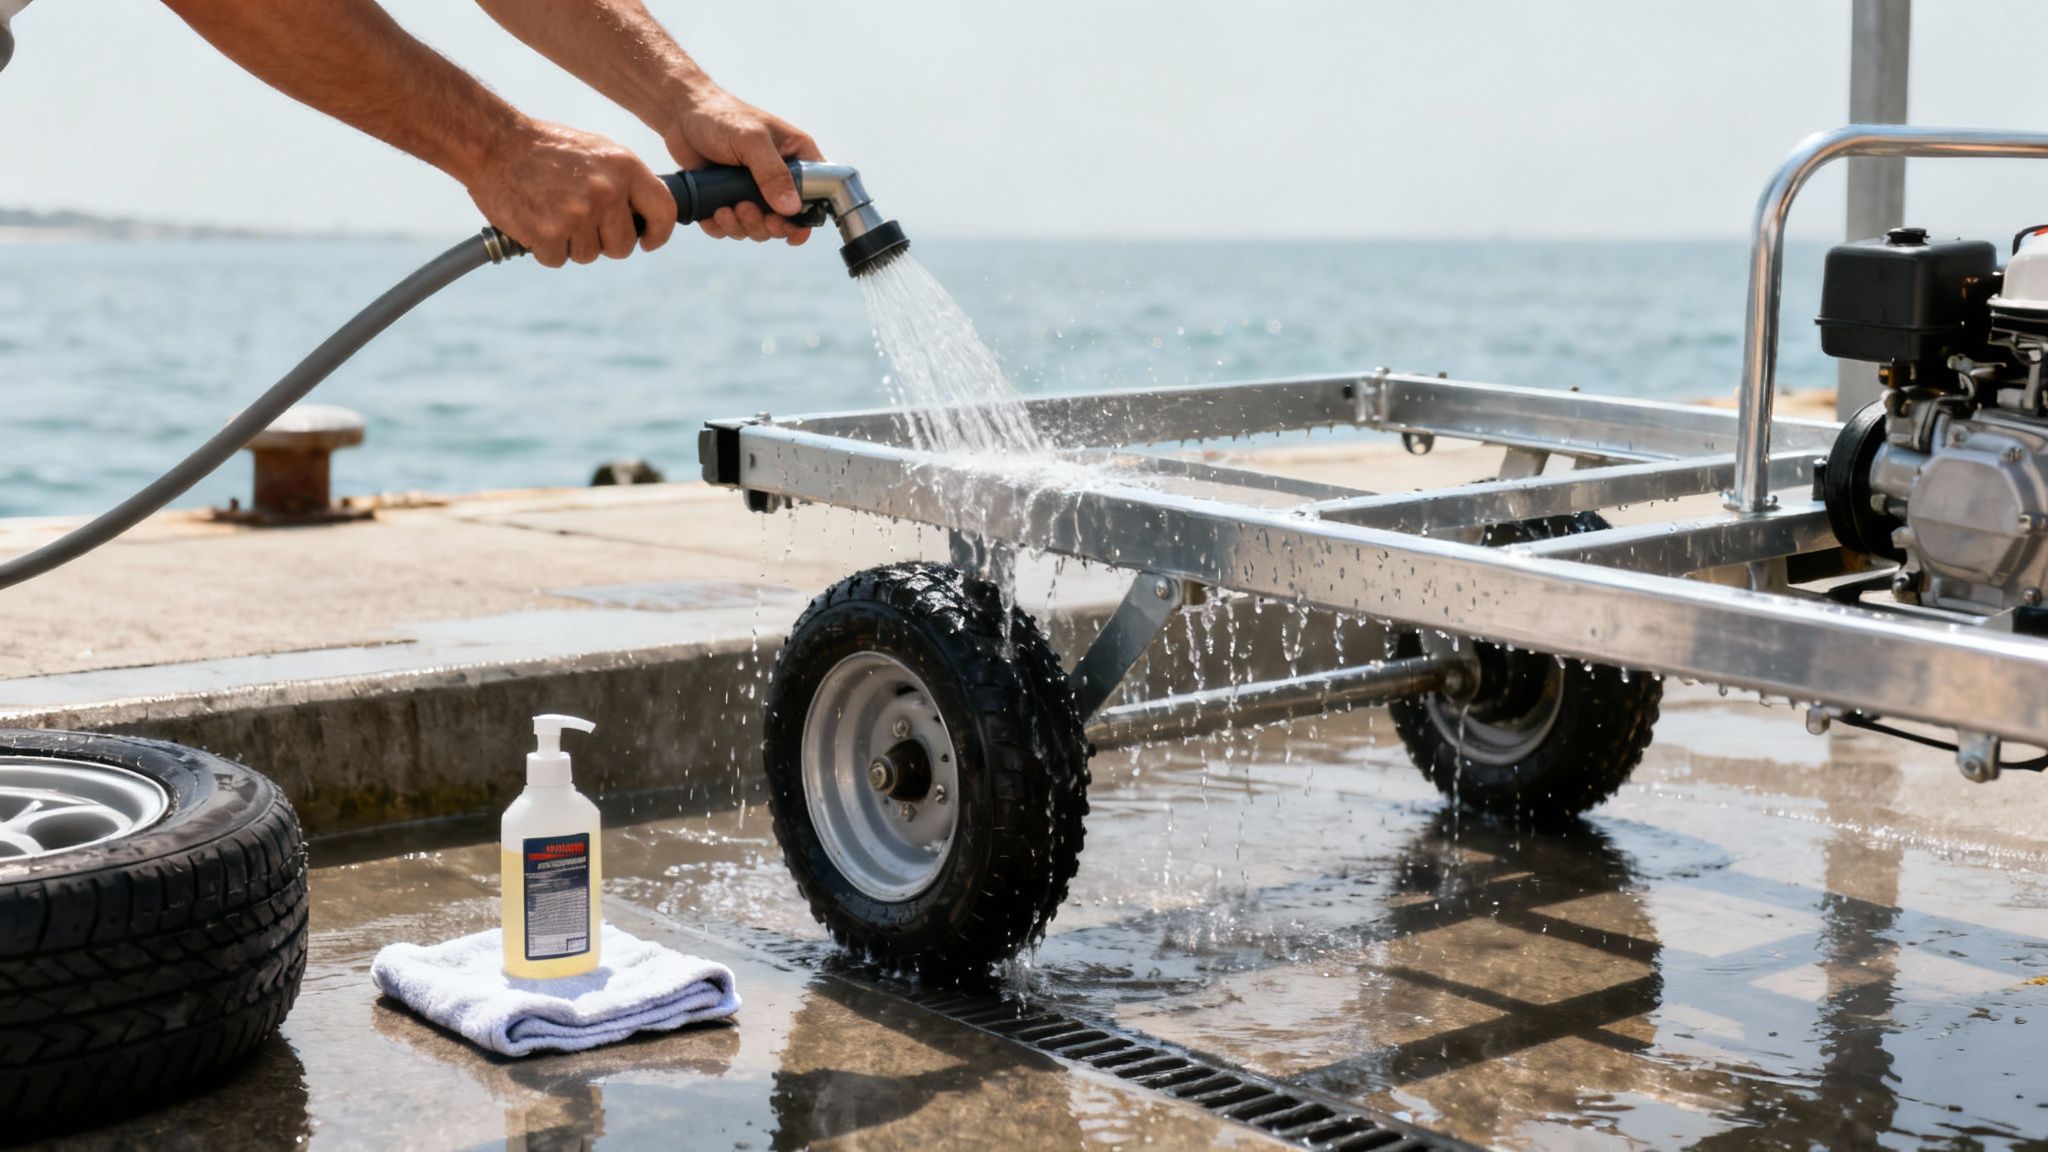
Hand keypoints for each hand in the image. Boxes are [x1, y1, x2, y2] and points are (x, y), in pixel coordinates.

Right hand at [466, 119, 676, 268]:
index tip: (647, 241)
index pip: (664, 211)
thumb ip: (625, 182)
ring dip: (571, 244)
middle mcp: (607, 191)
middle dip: (604, 243)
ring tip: (552, 211)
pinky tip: (535, 221)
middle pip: (623, 246)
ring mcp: (579, 213)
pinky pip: (558, 260)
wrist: (494, 143)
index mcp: (625, 167)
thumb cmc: (546, 148)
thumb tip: (647, 217)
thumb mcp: (597, 152)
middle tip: (580, 221)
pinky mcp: (549, 232)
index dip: (658, 233)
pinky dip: (545, 249)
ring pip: (589, 255)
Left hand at [661, 87, 822, 245]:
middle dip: (766, 224)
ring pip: (759, 227)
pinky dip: (723, 227)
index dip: (807, 217)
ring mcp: (754, 191)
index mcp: (796, 157)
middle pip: (786, 220)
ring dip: (742, 226)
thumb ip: (773, 174)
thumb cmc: (721, 116)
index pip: (818, 195)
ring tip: (725, 209)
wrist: (681, 115)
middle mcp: (779, 177)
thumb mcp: (752, 141)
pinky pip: (732, 227)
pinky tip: (713, 213)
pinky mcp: (730, 200)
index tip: (791, 231)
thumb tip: (791, 208)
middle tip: (746, 210)